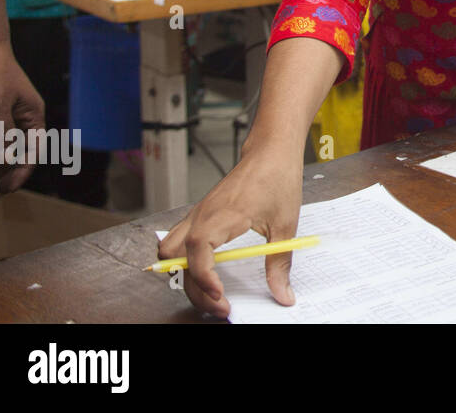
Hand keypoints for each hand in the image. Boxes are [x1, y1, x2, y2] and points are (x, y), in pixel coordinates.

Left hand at [0, 42, 44, 192]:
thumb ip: (2, 132)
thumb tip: (6, 160)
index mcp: (33, 115)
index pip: (33, 150)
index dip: (22, 171)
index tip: (6, 187)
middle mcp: (25, 117)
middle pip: (24, 150)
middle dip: (14, 169)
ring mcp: (9, 114)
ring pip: (10, 144)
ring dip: (4, 159)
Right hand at [157, 148, 302, 318]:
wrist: (270, 151)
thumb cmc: (277, 179)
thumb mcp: (285, 225)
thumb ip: (279, 262)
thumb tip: (283, 294)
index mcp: (220, 215)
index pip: (196, 252)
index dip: (205, 279)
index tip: (222, 296)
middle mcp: (201, 215)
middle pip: (176, 260)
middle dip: (195, 288)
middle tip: (221, 306)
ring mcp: (198, 214)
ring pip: (171, 251)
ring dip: (185, 275)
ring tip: (211, 291)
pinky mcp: (201, 215)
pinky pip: (179, 241)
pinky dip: (187, 261)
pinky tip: (210, 271)